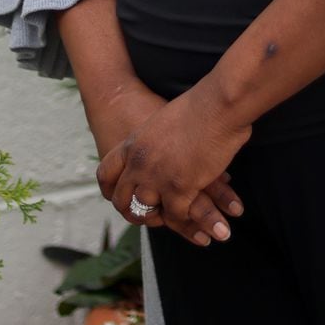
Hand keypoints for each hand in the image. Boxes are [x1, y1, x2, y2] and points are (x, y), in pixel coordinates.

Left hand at [96, 81, 251, 247]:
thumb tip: (160, 147)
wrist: (218, 104)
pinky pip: (174, 215)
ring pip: (145, 212)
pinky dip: (184, 219)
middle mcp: (139, 163)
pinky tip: (193, 216)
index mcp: (133, 143)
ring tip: (172, 219)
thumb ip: (155, 140)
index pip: (106, 173)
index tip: (120, 197)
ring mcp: (157, 178)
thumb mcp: (163, 121)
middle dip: (133, 211)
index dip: (111, 189)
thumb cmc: (200, 105)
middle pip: (122, 199)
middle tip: (149, 216)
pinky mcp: (180, 188)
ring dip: (159, 218)